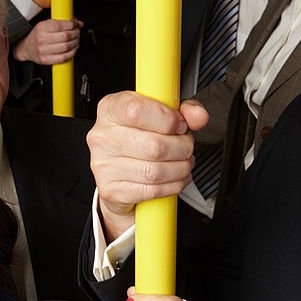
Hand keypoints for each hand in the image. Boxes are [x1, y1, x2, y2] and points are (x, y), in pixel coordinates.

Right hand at [12, 18, 82, 64]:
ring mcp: (43, 50)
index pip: (60, 25)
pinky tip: (73, 50)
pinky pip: (62, 58)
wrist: (26, 48)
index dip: (71, 24)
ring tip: (76, 41)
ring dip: (75, 43)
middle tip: (77, 33)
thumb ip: (62, 22)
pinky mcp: (45, 60)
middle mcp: (41, 39)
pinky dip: (71, 53)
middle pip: (65, 36)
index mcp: (41, 28)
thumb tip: (79, 23)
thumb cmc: (38, 35)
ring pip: (65, 47)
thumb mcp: (46, 24)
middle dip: (75, 34)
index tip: (75, 24)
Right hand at [88, 92, 209, 241]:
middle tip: (186, 147)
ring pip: (155, 171)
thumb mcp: (159, 115)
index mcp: (111, 110)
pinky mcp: (111, 190)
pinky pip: (152, 190)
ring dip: (180, 169)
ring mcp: (104, 165)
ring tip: (183, 163)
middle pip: (154, 146)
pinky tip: (174, 179)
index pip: (137, 111)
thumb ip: (182, 111)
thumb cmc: (138, 140)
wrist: (116, 174)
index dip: (168, 120)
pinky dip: (172, 186)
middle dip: (182, 148)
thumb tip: (198, 116)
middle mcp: (102, 137)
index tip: (179, 125)